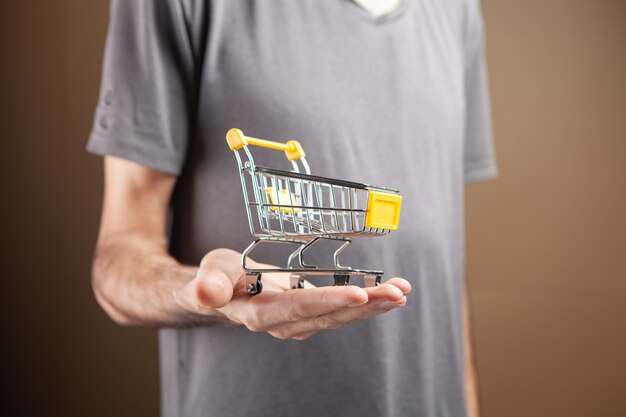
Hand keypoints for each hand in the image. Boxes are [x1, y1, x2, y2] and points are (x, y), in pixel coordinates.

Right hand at [178, 248, 410, 339]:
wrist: (222, 292)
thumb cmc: (217, 278)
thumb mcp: (209, 273)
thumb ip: (209, 284)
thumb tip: (204, 292)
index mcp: (259, 314)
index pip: (296, 309)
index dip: (326, 301)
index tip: (356, 293)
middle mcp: (284, 324)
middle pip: (328, 316)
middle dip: (364, 304)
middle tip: (397, 292)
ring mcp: (300, 322)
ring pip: (340, 316)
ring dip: (373, 305)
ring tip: (401, 291)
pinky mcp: (311, 314)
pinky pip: (341, 310)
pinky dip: (366, 301)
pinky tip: (388, 291)